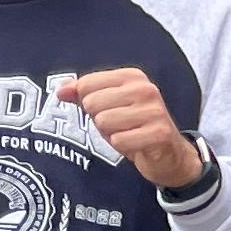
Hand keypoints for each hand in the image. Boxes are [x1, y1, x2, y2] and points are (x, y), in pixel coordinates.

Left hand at [54, 70, 202, 189]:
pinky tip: (136, 144)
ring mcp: (154, 110)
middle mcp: (146, 89)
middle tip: (119, 126)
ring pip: (104, 122)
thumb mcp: (106, 106)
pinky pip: (119, 140)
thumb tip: (61, 90)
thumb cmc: (134, 126)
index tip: (107, 110)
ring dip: (111, 134)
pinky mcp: (159, 133)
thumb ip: (82, 94)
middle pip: (92, 103)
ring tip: (127, 134)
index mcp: (132, 77)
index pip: (86, 84)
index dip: (88, 103)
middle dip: (100, 120)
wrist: (168, 154)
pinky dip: (123, 147)